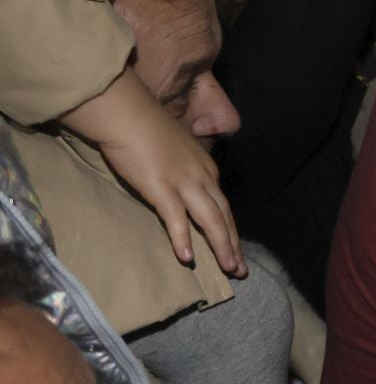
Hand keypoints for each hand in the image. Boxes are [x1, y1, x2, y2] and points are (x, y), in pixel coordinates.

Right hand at [60, 70, 245, 276]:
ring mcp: (183, 181)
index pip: (222, 205)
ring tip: (229, 269)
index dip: (230, 229)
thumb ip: (181, 168)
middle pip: (223, 215)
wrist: (127, 113)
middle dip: (233, 244)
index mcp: (205, 167)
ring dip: (220, 245)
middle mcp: (201, 176)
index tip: (236, 249)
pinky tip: (187, 258)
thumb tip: (178, 183)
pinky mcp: (161, 187)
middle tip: (241, 270)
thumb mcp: (175, 149)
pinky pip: (176, 218)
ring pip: (209, 219)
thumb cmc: (145, 129)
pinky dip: (183, 238)